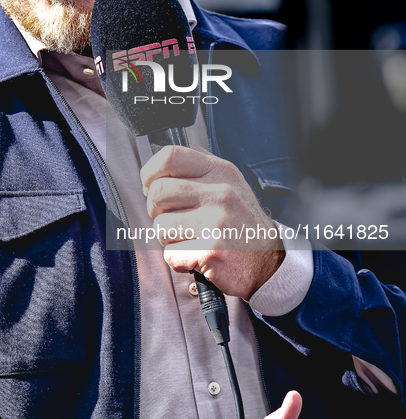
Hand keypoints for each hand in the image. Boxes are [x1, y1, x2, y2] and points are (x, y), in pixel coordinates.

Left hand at [140, 145, 283, 298]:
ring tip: (189, 239)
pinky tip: (197, 256)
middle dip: (156, 210)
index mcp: (221, 172)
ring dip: (168, 238)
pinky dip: (178, 260)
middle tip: (171, 218)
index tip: (151, 186)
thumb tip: (169, 156)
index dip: (150, 172)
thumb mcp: (230, 183)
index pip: (170, 156)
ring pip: (160, 226)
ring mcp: (217, 222)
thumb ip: (202, 165)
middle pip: (158, 192)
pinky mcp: (211, 251)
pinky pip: (171, 254)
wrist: (267, 262)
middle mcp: (221, 193)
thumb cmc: (241, 222)